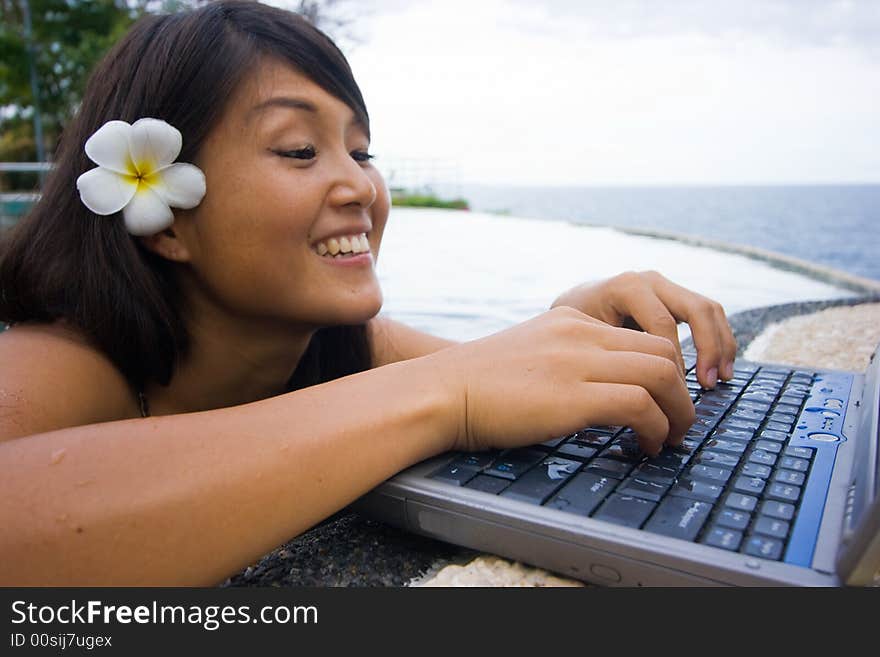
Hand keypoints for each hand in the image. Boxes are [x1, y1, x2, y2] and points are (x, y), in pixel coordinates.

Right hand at [429, 306, 694, 455]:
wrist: (439, 391)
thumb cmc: (473, 385)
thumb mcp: (526, 355)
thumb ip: (561, 362)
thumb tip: (590, 393)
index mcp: (570, 321)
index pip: (641, 338)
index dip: (665, 372)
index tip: (663, 403)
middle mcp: (580, 333)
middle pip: (663, 352)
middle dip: (683, 393)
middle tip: (680, 424)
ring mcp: (577, 361)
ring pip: (663, 374)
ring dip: (679, 413)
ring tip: (672, 440)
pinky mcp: (572, 396)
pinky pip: (640, 405)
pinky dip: (656, 429)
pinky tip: (647, 447)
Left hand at [550, 271, 736, 388]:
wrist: (566, 310)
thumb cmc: (568, 332)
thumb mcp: (579, 341)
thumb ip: (606, 356)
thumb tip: (635, 394)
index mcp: (626, 287)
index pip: (663, 324)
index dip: (671, 362)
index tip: (670, 394)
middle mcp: (649, 281)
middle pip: (696, 308)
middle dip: (709, 348)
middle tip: (707, 385)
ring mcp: (665, 287)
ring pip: (709, 309)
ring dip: (721, 345)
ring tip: (720, 380)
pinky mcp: (674, 299)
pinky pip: (707, 315)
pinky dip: (719, 341)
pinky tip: (719, 372)